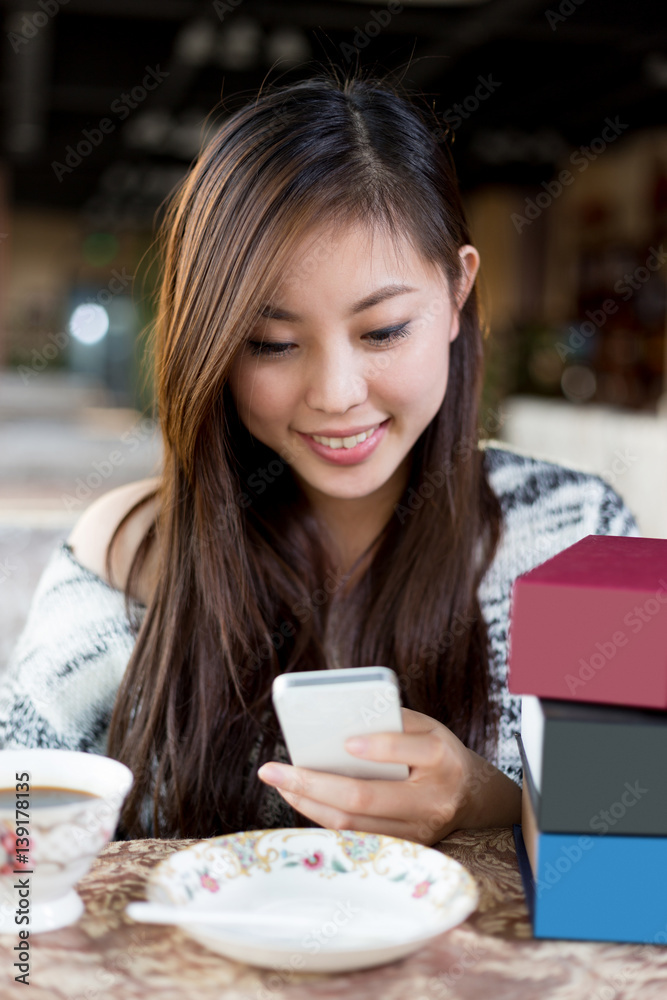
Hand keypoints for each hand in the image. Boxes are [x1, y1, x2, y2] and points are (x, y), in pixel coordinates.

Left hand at [257, 707, 520, 844]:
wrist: (471, 796)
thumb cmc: (435, 752)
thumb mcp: (425, 727)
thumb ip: (390, 722)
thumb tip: (337, 721)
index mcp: (442, 758)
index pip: (408, 751)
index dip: (377, 747)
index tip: (344, 742)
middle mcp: (432, 800)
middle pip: (365, 798)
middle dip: (312, 783)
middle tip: (271, 770)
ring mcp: (418, 832)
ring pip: (353, 824)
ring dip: (308, 804)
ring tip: (279, 783)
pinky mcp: (402, 849)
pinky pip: (354, 836)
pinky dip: (322, 818)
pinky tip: (300, 799)